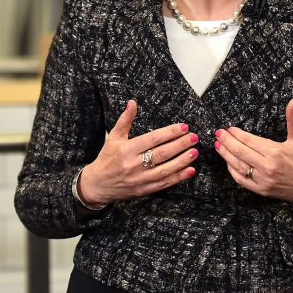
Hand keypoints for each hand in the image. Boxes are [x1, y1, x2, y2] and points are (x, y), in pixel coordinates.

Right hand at [78, 100, 198, 205]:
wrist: (98, 185)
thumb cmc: (107, 159)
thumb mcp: (114, 137)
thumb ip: (125, 120)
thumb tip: (132, 103)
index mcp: (127, 150)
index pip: (153, 139)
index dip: (169, 132)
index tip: (184, 127)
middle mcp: (134, 165)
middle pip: (162, 153)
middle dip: (180, 145)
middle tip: (194, 137)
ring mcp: (140, 179)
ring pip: (165, 170)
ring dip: (182, 161)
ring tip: (194, 152)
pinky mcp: (144, 190)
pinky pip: (164, 184)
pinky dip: (178, 177)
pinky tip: (190, 170)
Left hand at [214, 99, 292, 212]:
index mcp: (275, 152)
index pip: (249, 141)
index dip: (236, 134)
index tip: (229, 129)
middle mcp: (267, 167)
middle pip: (240, 152)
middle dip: (226, 142)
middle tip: (218, 134)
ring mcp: (264, 180)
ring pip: (238, 166)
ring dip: (226, 156)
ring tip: (218, 146)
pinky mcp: (262, 190)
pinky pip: (242, 181)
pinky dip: (233, 171)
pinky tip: (228, 163)